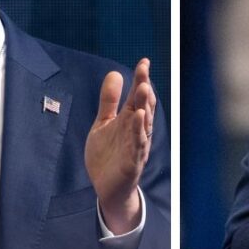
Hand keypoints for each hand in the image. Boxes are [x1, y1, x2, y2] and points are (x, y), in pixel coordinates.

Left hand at [85, 58, 155, 234]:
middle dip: (144, 89)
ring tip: (144, 89)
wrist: (106, 187)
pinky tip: (139, 118)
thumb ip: (109, 101)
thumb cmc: (108, 154)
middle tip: (143, 71)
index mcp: (130, 120)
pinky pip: (138, 145)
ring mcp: (136, 146)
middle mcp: (137, 130)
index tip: (143, 61)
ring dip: (145, 106)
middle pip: (144, 107)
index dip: (141, 79)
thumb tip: (115, 73)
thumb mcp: (104, 123)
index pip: (138, 96)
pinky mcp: (132, 162)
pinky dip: (139, 131)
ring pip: (144, 124)